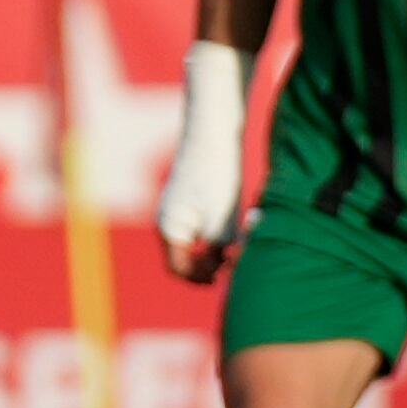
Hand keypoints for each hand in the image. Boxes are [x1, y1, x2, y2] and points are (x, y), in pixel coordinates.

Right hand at [155, 42, 250, 284]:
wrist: (215, 129)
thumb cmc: (217, 175)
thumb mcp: (222, 220)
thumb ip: (222, 249)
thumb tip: (226, 264)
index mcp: (169, 229)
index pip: (178, 269)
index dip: (200, 278)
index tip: (224, 277)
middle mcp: (168, 219)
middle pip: (185, 256)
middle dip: (209, 263)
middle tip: (234, 262)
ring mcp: (178, 207)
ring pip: (196, 239)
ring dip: (216, 246)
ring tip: (238, 239)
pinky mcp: (191, 195)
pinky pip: (202, 223)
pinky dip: (217, 230)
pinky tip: (237, 221)